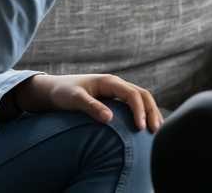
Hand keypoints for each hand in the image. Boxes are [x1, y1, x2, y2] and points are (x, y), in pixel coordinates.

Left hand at [12, 73, 163, 131]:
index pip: (132, 94)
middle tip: (155, 131)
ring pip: (141, 99)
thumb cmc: (64, 93)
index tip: (140, 128)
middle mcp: (117, 85)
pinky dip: (143, 113)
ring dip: (150, 112)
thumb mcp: (75, 99)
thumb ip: (91, 107)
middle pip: (143, 95)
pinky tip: (145, 127)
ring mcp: (117, 91)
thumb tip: (110, 119)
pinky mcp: (115, 99)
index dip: (139, 110)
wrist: (55, 89)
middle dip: (151, 111)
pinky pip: (134, 105)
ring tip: (156, 130)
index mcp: (110, 82)